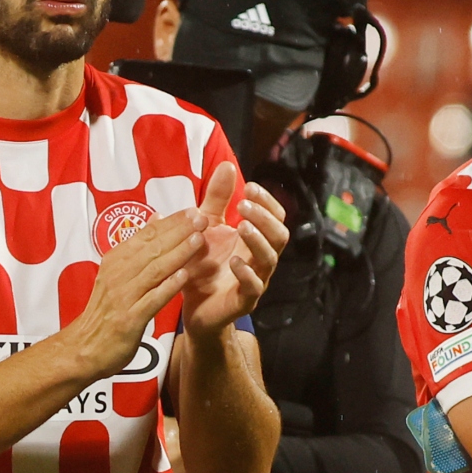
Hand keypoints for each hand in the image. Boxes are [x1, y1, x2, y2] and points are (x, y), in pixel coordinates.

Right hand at [62, 205, 211, 380]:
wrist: (84, 348)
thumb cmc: (108, 310)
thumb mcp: (118, 273)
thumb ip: (138, 247)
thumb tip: (157, 218)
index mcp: (117, 260)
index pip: (147, 235)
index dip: (171, 222)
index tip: (194, 210)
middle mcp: (118, 274)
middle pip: (152, 248)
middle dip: (178, 231)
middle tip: (202, 217)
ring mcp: (123, 296)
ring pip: (153, 270)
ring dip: (177, 254)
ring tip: (198, 240)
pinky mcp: (129, 319)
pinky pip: (151, 299)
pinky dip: (167, 287)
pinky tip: (183, 276)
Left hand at [181, 163, 290, 337]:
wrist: (191, 307)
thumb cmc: (202, 266)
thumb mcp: (206, 227)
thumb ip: (216, 200)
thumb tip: (227, 165)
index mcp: (254, 240)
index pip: (275, 217)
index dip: (267, 202)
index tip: (249, 186)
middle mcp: (259, 259)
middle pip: (280, 236)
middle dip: (265, 218)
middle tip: (243, 205)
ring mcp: (254, 280)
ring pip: (270, 259)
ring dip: (258, 240)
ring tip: (241, 226)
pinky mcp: (242, 301)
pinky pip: (253, 287)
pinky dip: (246, 273)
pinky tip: (234, 261)